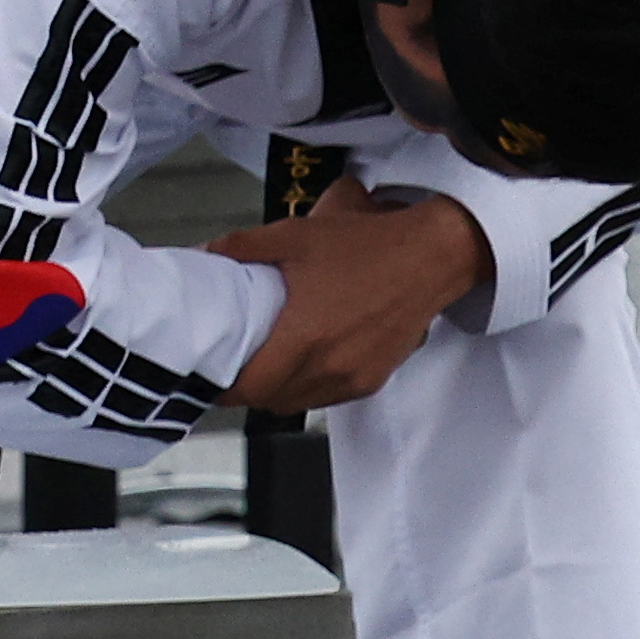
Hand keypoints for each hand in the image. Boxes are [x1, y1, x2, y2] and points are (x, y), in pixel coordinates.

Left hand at [215, 175, 489, 409]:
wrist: (432, 256)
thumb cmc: (369, 245)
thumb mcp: (297, 236)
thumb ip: (244, 246)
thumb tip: (207, 253)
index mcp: (304, 337)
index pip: (251, 388)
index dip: (225, 387)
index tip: (214, 374)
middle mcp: (330, 366)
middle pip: (271, 401)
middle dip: (250, 389)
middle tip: (237, 366)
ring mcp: (354, 377)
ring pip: (300, 402)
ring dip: (280, 391)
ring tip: (271, 364)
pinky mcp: (374, 377)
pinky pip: (330, 397)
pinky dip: (312, 387)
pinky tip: (310, 361)